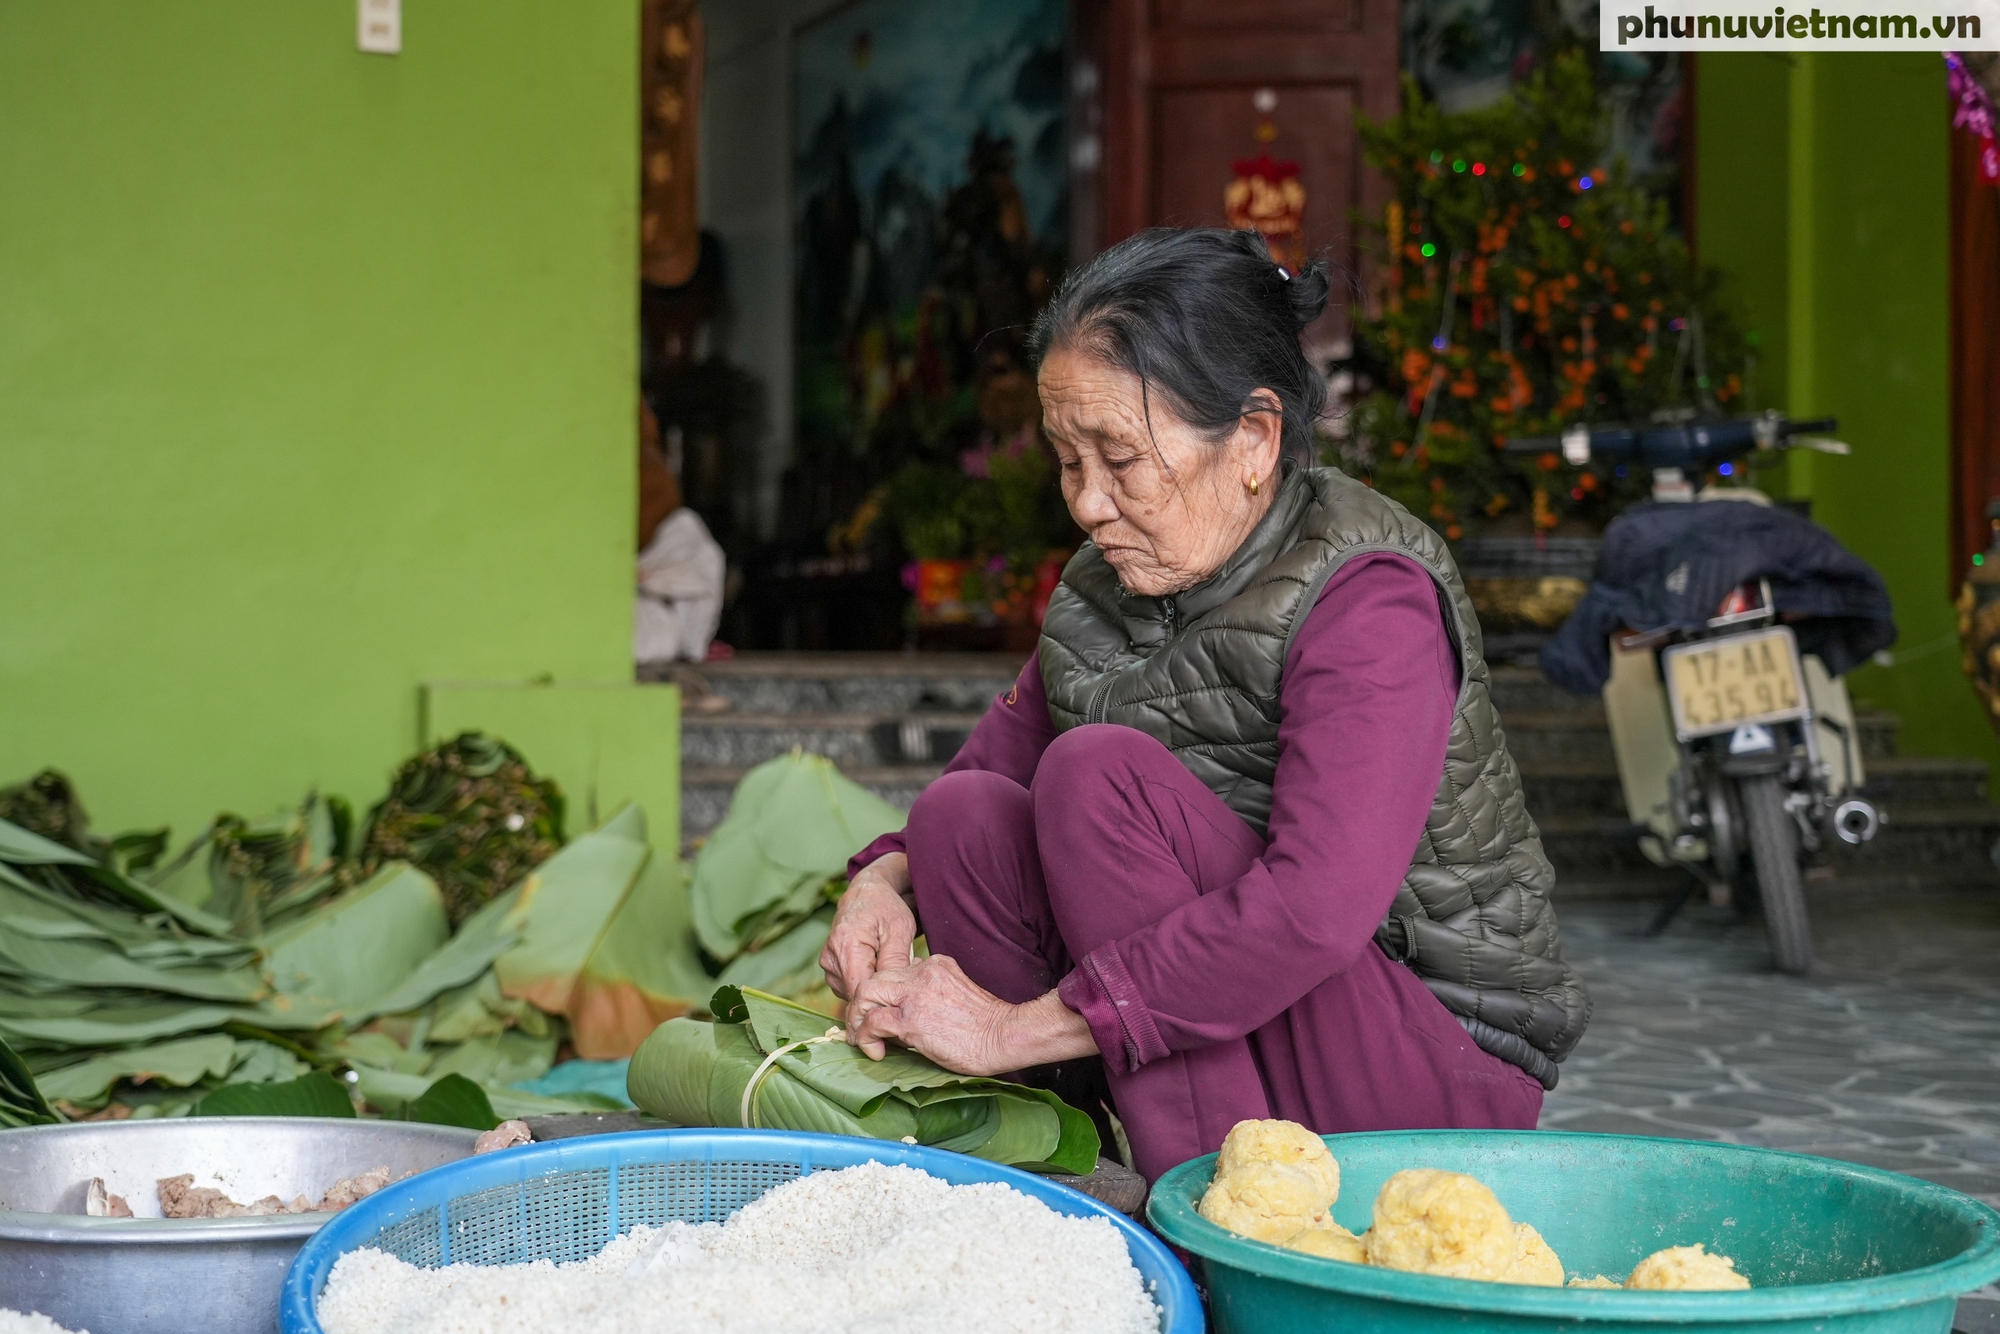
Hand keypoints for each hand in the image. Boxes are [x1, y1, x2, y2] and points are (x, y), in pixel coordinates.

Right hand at [819, 854, 915, 1000]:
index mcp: (846, 944)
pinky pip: (849, 986)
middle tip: (901, 970)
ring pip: (852, 993)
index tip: (901, 985)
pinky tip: (877, 966)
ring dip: (872, 985)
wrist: (867, 893)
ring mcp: (828, 964)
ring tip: (888, 964)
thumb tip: (890, 990)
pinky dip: (864, 980)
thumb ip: (895, 961)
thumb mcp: (900, 930)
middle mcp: (831, 956)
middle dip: (880, 988)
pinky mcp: (830, 968)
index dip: (881, 996)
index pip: (860, 989)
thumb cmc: (886, 908)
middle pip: (856, 993)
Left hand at [847, 958, 1098, 1075]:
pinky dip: (865, 1038)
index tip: (877, 1014)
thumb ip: (931, 993)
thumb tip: (904, 1011)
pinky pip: (872, 1023)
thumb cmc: (986, 1025)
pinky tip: (876, 1052)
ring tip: (860, 1039)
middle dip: (860, 1004)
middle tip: (859, 1027)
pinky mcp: (910, 1019)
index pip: (893, 972)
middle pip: (873, 979)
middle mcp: (921, 972)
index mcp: (934, 964)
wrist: (1004, 1035)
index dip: (880, 995)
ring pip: (865, 994)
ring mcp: (914, 994)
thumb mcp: (957, 994)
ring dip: (856, 1019)